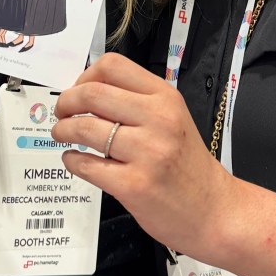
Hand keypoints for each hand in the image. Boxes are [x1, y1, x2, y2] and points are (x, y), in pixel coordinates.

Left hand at [52, 53, 231, 257]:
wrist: (214, 209)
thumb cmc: (187, 163)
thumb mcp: (171, 118)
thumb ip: (136, 101)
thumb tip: (85, 91)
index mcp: (165, 97)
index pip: (112, 66)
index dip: (84, 76)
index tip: (78, 90)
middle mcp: (158, 119)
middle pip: (92, 94)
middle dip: (66, 102)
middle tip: (61, 112)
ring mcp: (147, 153)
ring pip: (85, 128)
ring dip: (63, 130)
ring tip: (62, 134)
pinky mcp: (134, 185)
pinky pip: (87, 165)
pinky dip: (72, 160)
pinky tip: (74, 159)